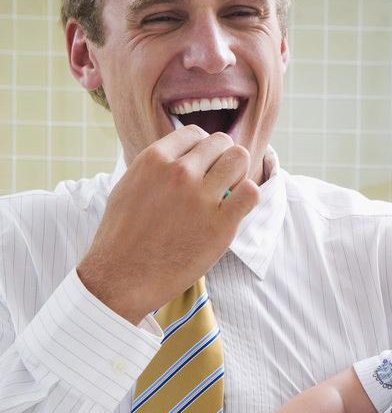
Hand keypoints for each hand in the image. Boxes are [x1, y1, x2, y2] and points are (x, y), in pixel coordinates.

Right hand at [77, 125, 258, 323]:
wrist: (120, 280)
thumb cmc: (121, 236)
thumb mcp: (128, 186)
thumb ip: (155, 166)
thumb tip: (180, 153)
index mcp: (154, 160)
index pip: (195, 133)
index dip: (202, 147)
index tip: (202, 165)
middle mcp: (180, 173)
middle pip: (222, 142)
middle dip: (222, 157)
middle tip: (217, 179)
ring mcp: (201, 198)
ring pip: (240, 159)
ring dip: (238, 172)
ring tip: (229, 190)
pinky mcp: (221, 225)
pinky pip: (251, 192)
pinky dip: (248, 196)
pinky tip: (236, 207)